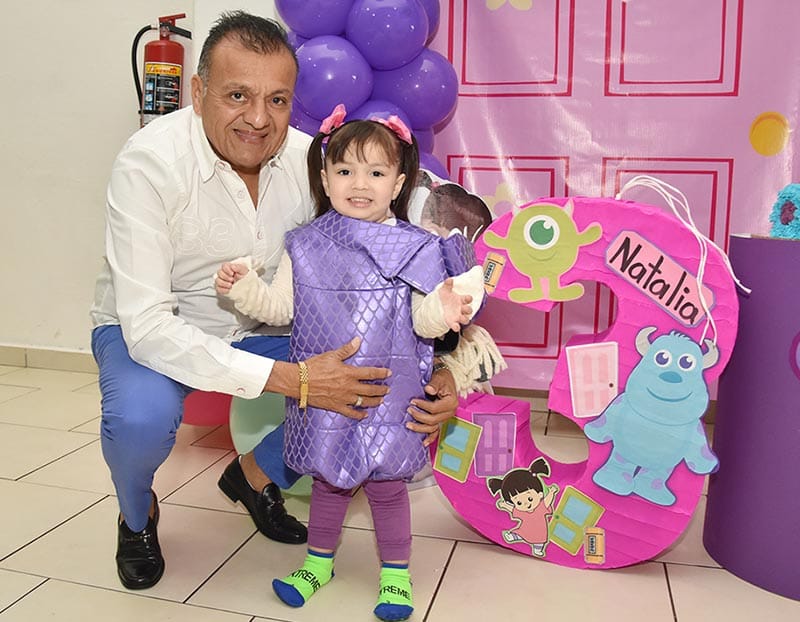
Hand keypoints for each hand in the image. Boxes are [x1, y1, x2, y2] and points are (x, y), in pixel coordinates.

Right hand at [215, 262, 249, 294]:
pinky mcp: (221, 288)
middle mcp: (224, 273)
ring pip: (217, 281)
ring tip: (231, 285)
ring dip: (224, 283)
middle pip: (219, 273)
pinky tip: (228, 290)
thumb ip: (238, 267)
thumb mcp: (244, 271)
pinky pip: (218, 288)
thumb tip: (233, 266)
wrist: (247, 286)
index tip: (232, 273)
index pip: (224, 266)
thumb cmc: (245, 276)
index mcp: (229, 268)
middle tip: (232, 280)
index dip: (227, 270)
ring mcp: (222, 281)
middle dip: (226, 277)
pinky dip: (223, 290)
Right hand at [266, 337, 390, 419]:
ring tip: (380, 401)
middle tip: (387, 389)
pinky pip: (350, 412)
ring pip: (363, 402)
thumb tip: (358, 340)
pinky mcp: (336, 406)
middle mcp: (348, 387)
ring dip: (374, 402)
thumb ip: (347, 350)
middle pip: (370, 390)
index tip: (389, 373)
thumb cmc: (314, 367)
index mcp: (349, 373)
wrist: (299, 381)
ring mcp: (343, 398)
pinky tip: (364, 415)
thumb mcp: (331, 355)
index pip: (370, 374)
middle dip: (381, 390)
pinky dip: (359, 415)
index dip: (381, 373)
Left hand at [406, 364, 458, 446]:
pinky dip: (430, 438)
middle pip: (433, 420)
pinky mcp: (441, 420)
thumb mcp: (439, 378)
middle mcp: (450, 412)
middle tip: (408, 410)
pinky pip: (436, 431)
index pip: (434, 409)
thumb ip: (434, 384)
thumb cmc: (442, 378)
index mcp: (451, 403)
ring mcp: (446, 417)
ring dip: (420, 428)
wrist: (445, 379)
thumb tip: (428, 389)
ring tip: (408, 425)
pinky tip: (423, 443)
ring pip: (433, 427)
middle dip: (419, 417)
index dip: (422, 406)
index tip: (412, 401)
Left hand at [438, 278, 472, 331]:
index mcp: (461, 300)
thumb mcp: (444, 290)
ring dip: (465, 319)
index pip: (468, 299)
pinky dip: (456, 327)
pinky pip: (456, 326)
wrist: (437, 305)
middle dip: (468, 310)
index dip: (469, 298)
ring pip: (465, 319)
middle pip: (468, 310)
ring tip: (461, 318)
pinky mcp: (452, 322)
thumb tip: (450, 279)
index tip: (468, 298)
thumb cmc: (444, 297)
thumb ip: (447, 285)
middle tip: (466, 309)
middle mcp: (461, 308)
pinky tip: (456, 327)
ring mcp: (458, 316)